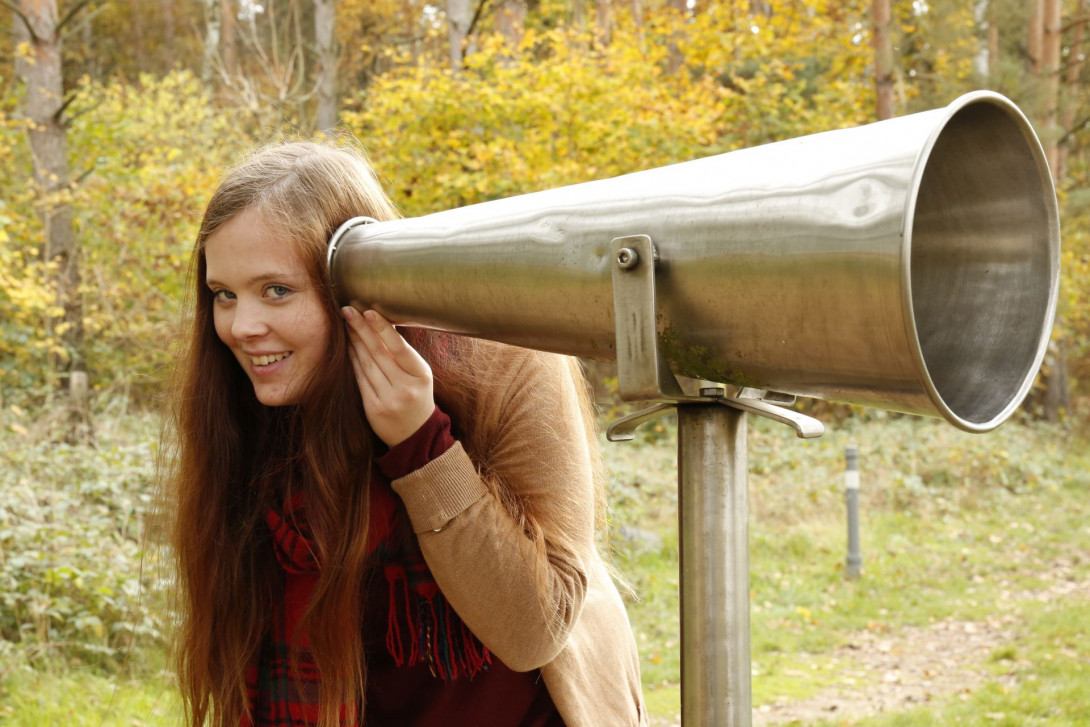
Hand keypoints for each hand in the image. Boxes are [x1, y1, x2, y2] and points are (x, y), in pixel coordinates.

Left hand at [342, 306, 434, 446]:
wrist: (416, 434)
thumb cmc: (417, 396)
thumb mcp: (420, 375)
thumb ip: (404, 354)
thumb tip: (384, 323)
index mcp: (421, 375)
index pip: (399, 348)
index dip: (383, 329)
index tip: (368, 312)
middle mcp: (405, 388)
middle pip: (379, 353)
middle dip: (362, 329)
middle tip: (348, 310)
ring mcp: (389, 400)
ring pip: (367, 365)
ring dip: (354, 342)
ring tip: (346, 324)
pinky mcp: (374, 409)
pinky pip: (360, 379)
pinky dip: (352, 361)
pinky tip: (347, 347)